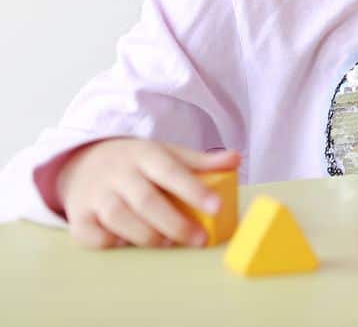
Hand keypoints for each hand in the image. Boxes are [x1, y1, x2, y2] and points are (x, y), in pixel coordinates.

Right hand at [55, 138, 241, 248]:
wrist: (85, 159)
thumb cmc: (137, 161)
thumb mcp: (168, 153)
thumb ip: (201, 160)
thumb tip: (237, 159)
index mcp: (145, 154)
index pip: (172, 171)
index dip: (194, 190)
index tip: (217, 207)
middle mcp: (118, 173)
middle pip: (146, 200)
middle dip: (175, 224)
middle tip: (199, 240)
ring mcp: (96, 194)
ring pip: (119, 217)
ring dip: (145, 235)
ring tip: (169, 244)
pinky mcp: (79, 214)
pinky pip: (90, 233)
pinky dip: (109, 242)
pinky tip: (129, 244)